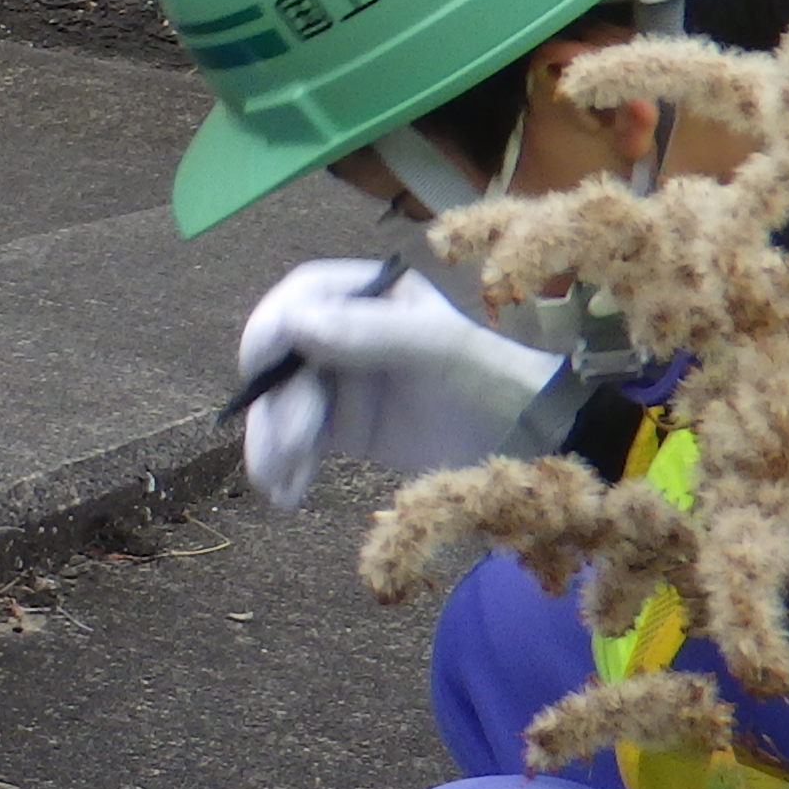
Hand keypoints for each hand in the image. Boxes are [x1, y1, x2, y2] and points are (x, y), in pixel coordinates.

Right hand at [239, 258, 556, 508]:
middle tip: (295, 447)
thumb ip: (369, 332)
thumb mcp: (439, 350)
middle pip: (281, 360)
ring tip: (282, 485)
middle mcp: (343, 333)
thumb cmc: (493, 383)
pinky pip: (294, 441)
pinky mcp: (339, 426)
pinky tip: (289, 492)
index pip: (301, 298)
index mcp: (369, 296)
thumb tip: (293, 323)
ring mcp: (338, 381)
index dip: (272, 327)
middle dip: (280, 406)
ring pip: (279, 405)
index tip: (259, 363)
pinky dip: (284, 466)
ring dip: (273, 444)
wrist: (530, 447)